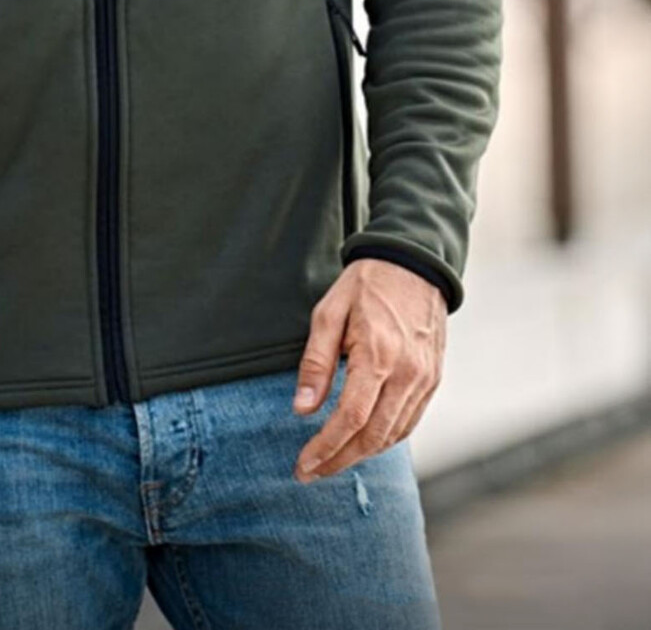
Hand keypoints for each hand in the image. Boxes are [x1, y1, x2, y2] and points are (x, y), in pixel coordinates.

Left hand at [291, 258, 445, 482]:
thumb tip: (302, 410)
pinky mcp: (433, 379)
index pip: (351, 419)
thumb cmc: (365, 285)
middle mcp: (407, 374)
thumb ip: (316, 363)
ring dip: (361, 455)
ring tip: (331, 461)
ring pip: (393, 435)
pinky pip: (409, 422)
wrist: (413, 263)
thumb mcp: (329, 313)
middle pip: (373, 437)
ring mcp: (425, 379)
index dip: (326, 448)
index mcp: (378, 356)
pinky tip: (362, 441)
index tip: (304, 465)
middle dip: (339, 460)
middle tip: (310, 473)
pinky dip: (385, 439)